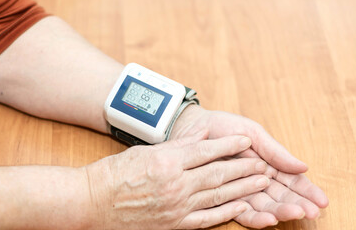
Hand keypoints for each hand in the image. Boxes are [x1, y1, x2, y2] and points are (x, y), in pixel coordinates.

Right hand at [84, 135, 270, 228]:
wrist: (92, 202)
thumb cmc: (114, 174)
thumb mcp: (146, 151)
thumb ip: (178, 144)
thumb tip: (203, 134)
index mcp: (167, 163)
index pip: (207, 151)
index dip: (230, 145)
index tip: (246, 140)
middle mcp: (175, 185)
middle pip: (218, 173)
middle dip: (244, 167)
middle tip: (263, 162)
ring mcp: (176, 207)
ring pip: (218, 195)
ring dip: (242, 188)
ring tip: (261, 182)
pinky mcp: (174, 225)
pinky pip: (207, 219)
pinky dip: (226, 212)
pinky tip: (241, 205)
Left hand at [170, 105, 328, 227]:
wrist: (192, 127)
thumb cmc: (223, 127)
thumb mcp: (252, 133)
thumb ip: (275, 151)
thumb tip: (303, 167)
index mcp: (267, 164)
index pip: (291, 181)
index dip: (307, 191)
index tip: (321, 201)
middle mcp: (256, 181)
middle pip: (280, 197)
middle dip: (297, 204)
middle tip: (310, 212)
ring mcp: (240, 190)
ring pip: (264, 206)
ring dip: (280, 211)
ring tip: (293, 214)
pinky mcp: (223, 198)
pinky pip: (240, 212)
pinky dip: (255, 216)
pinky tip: (269, 219)